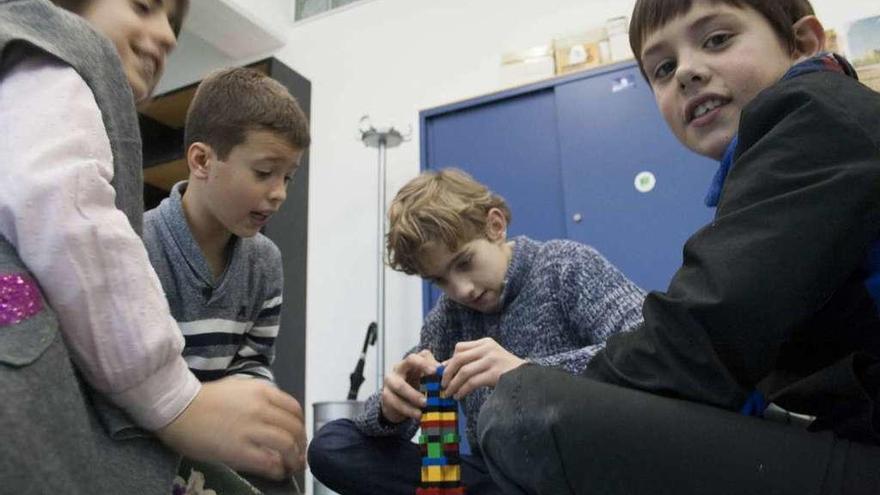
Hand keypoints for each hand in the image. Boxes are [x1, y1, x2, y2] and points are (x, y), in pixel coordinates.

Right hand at [156, 377, 305, 480]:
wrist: (177, 410)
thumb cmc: (204, 400)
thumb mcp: (239, 388)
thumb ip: (261, 399)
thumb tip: (277, 416)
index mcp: (262, 390)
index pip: (294, 410)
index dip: (301, 427)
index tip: (298, 437)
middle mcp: (261, 407)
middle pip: (295, 429)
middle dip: (301, 446)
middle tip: (298, 456)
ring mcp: (250, 429)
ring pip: (287, 446)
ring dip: (294, 460)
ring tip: (291, 467)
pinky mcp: (238, 450)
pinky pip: (269, 462)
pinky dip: (278, 470)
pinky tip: (277, 473)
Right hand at [380, 350, 439, 422]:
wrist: (396, 403)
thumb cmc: (414, 388)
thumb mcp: (425, 381)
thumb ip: (436, 376)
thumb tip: (450, 373)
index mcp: (411, 362)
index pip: (420, 355)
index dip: (428, 361)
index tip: (437, 370)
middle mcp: (400, 367)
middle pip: (410, 360)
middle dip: (422, 369)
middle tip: (433, 382)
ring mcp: (390, 381)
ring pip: (401, 385)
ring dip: (414, 396)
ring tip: (426, 405)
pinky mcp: (386, 396)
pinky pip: (396, 402)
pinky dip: (408, 410)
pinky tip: (418, 415)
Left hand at [442, 338, 525, 399]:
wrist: (528, 379)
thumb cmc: (505, 371)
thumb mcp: (489, 359)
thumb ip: (471, 360)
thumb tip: (445, 367)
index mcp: (486, 342)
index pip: (460, 347)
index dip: (449, 361)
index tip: (443, 373)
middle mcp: (488, 349)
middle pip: (459, 358)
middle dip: (448, 373)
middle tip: (443, 385)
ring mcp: (492, 360)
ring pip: (464, 371)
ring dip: (453, 384)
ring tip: (449, 394)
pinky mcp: (495, 374)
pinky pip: (472, 382)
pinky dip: (462, 390)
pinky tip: (459, 396)